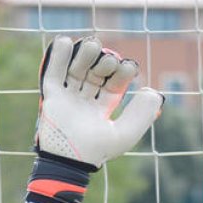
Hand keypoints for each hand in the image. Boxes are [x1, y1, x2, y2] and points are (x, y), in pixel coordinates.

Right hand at [35, 35, 163, 169]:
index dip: (123, 72)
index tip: (129, 67)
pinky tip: (66, 41)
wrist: (69, 161)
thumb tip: (151, 90)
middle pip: (96, 72)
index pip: (115, 83)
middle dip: (104, 61)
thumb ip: (142, 113)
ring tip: (91, 46)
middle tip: (108, 59)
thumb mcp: (126, 133)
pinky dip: (58, 56)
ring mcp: (68, 98)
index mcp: (104, 109)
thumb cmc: (98, 150)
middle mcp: (86, 101)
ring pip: (77, 69)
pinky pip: (54, 73)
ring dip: (84, 54)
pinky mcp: (51, 96)